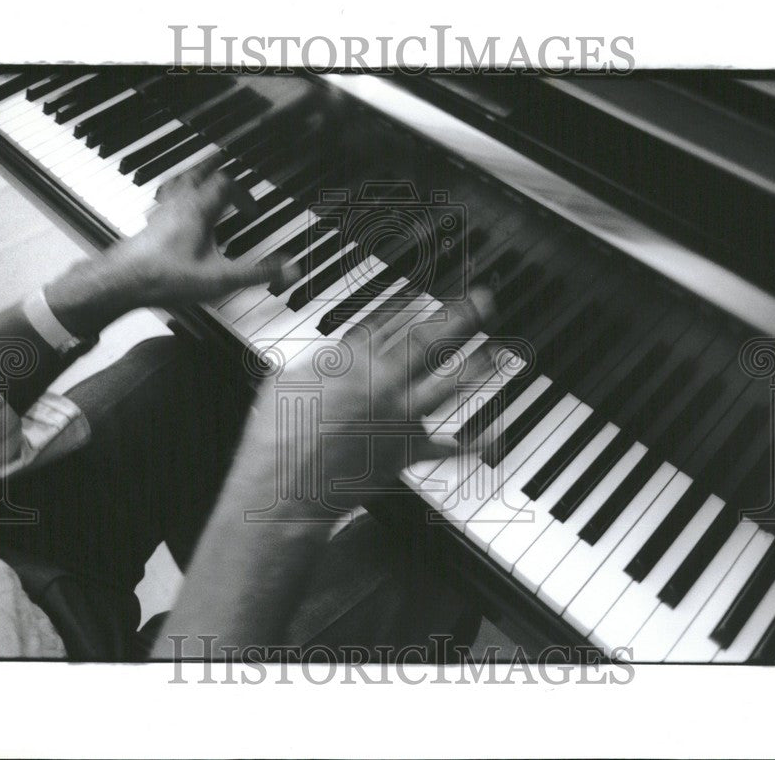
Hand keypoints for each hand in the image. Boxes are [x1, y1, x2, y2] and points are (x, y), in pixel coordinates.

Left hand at [44, 157, 295, 336]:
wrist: (122, 283)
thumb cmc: (166, 278)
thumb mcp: (220, 279)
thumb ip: (256, 273)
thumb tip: (289, 268)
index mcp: (198, 210)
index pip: (225, 185)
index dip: (243, 193)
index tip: (251, 210)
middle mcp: (177, 205)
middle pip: (197, 173)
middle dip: (213, 167)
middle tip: (222, 157)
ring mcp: (159, 213)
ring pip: (176, 183)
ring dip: (191, 176)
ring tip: (198, 174)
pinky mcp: (147, 226)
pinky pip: (162, 201)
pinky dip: (172, 196)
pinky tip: (171, 208)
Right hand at [230, 287, 495, 518]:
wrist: (285, 485)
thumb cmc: (276, 435)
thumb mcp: (285, 379)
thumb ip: (317, 361)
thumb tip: (332, 352)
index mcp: (351, 362)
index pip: (390, 322)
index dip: (415, 302)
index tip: (432, 289)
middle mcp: (383, 385)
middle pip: (429, 344)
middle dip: (460, 318)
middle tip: (483, 301)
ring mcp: (398, 419)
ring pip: (447, 386)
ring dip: (476, 366)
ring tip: (497, 350)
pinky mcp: (405, 453)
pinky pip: (447, 447)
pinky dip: (475, 442)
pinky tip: (496, 430)